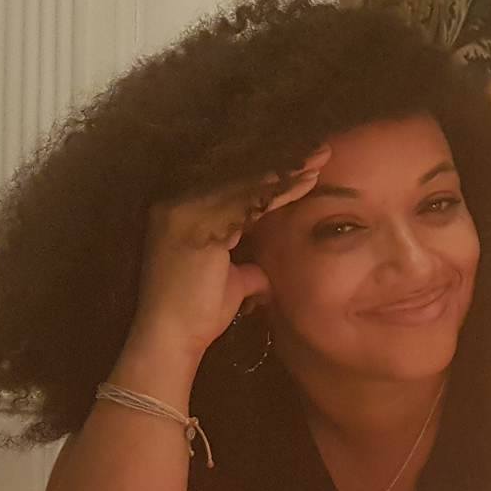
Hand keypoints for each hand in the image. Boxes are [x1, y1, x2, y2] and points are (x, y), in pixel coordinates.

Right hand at [121, 149, 328, 380]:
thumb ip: (246, 267)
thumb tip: (262, 271)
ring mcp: (184, 214)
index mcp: (183, 213)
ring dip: (286, 174)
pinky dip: (276, 193)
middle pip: (240, 179)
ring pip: (246, 186)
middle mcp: (178, 206)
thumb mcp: (230, 280)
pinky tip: (303, 183)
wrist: (170, 339)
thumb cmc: (198, 313)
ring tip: (319, 162)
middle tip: (320, 151)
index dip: (272, 175)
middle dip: (283, 165)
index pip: (235, 187)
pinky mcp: (196, 227)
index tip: (305, 164)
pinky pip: (245, 202)